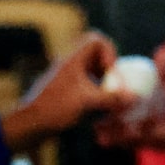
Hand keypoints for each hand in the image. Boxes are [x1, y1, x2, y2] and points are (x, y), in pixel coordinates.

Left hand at [0, 30, 133, 150]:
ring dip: (103, 82)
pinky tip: (98, 110)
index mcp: (74, 59)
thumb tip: (135, 97)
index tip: (110, 73)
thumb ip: (112, 98)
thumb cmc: (55, 108)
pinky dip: (95, 93)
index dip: (109, 52)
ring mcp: (67, 78)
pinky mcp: (65, 92)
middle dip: (108, 69)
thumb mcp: (87, 101)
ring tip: (108, 99)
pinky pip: (85, 85)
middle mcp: (70, 65)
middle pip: (95, 55)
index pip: (95, 39)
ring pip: (91, 71)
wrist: (29, 124)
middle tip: (112, 85)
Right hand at [96, 64, 164, 151]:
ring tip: (113, 135)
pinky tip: (148, 128)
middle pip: (131, 135)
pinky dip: (158, 133)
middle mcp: (159, 132)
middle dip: (115, 135)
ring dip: (130, 137)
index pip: (128, 122)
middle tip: (96, 132)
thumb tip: (158, 52)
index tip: (95, 118)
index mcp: (154, 119)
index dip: (112, 121)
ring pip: (146, 139)